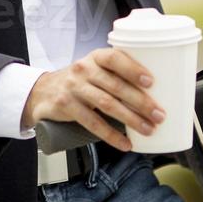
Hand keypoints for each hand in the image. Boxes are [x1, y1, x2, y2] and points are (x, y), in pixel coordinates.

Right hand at [19, 47, 165, 150]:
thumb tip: (158, 92)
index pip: (114, 58)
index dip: (133, 69)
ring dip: (130, 119)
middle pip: (115, 86)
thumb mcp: (94, 69)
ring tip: (148, 130)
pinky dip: (111, 135)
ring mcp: (74, 88)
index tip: (151, 82)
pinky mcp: (67, 106)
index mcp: (95, 57)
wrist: (43, 91)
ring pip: (107, 104)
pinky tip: (126, 143)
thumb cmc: (80, 81)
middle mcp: (83, 69)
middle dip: (140, 102)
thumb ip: (117, 75)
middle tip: (159, 115)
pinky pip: (92, 122)